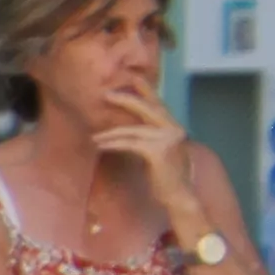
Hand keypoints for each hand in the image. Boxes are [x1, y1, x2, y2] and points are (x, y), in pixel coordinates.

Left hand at [91, 97, 209, 233]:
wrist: (180, 197)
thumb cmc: (168, 179)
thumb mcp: (162, 153)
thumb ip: (152, 139)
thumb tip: (130, 130)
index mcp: (175, 129)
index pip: (159, 105)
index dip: (146, 91)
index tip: (133, 77)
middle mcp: (174, 130)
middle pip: (147, 108)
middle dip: (126, 99)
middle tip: (107, 94)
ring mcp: (168, 139)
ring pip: (132, 130)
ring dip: (110, 133)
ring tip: (94, 136)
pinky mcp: (158, 151)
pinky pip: (129, 143)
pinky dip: (113, 144)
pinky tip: (100, 145)